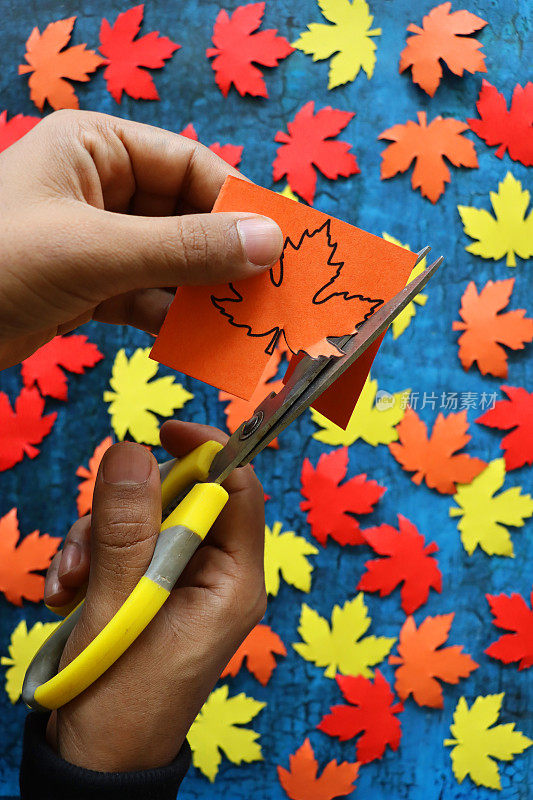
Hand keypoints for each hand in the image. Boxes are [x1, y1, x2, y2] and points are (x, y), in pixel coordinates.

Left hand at [0, 110, 282, 367]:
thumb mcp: (95, 250)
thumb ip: (185, 248)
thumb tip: (269, 241)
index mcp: (97, 148)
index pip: (190, 166)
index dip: (237, 203)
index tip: (282, 244)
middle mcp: (101, 188)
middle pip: (186, 217)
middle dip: (225, 256)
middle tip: (271, 292)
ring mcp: (98, 241)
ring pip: (172, 263)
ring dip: (205, 294)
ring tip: (245, 322)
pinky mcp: (91, 287)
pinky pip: (149, 297)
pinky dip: (174, 320)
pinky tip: (200, 341)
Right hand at [43, 422, 265, 770]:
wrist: (93, 759)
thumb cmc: (120, 702)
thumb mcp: (120, 610)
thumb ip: (127, 531)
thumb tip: (132, 452)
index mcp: (233, 581)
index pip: (238, 491)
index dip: (208, 452)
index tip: (166, 430)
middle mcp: (212, 576)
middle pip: (179, 499)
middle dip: (125, 509)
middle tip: (89, 543)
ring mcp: (178, 583)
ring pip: (141, 519)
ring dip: (96, 539)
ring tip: (69, 585)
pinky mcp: (147, 589)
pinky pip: (119, 546)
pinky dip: (88, 559)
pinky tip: (66, 593)